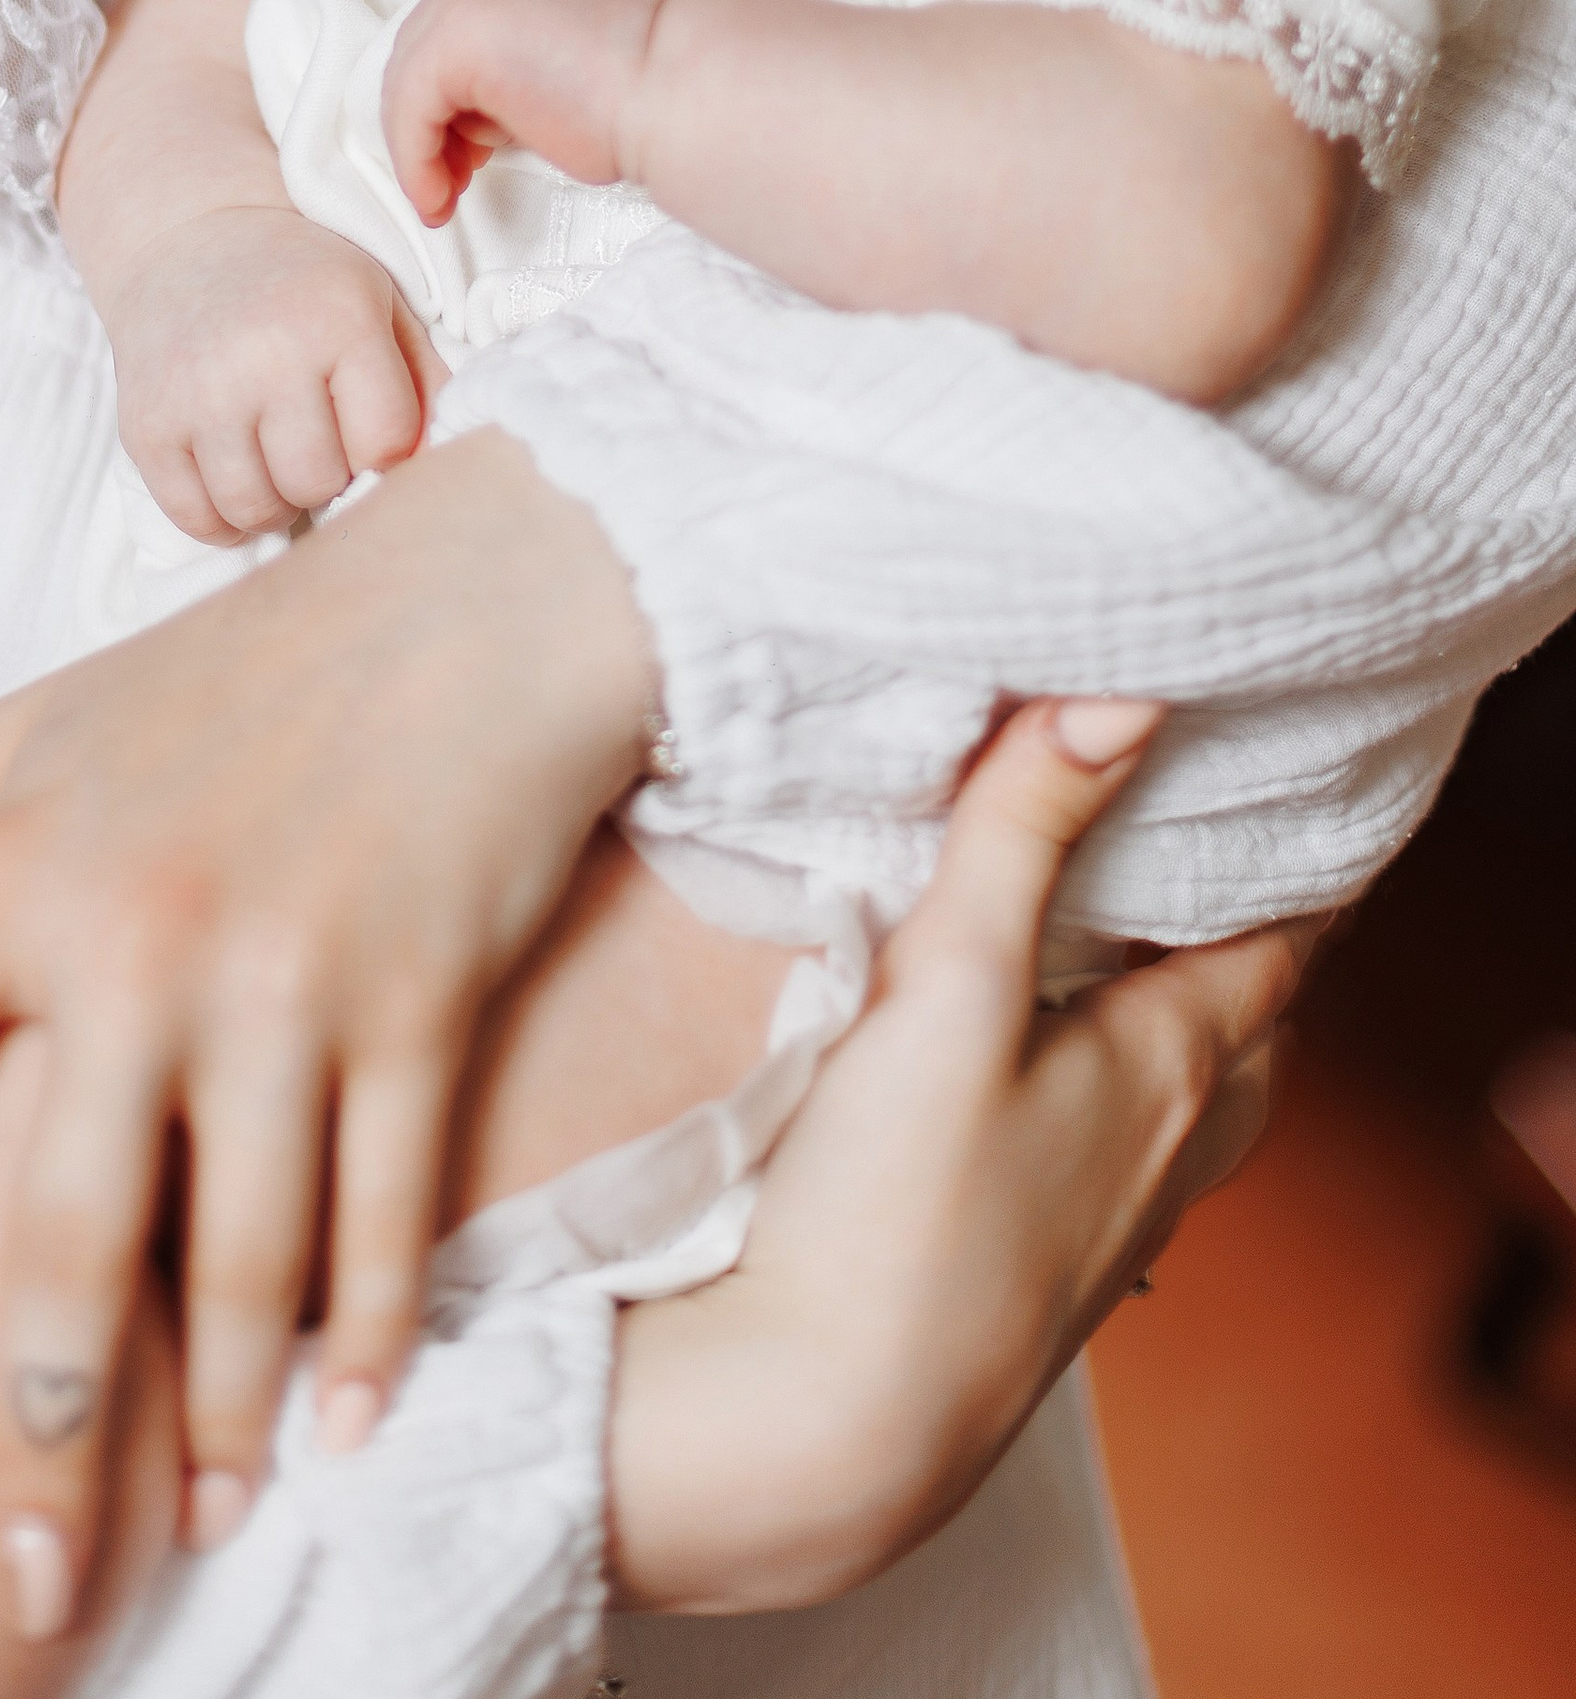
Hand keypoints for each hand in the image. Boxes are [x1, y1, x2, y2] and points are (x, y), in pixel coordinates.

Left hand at [0, 429, 657, 1640]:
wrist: (468, 600)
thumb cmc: (234, 673)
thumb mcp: (27, 736)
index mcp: (8, 873)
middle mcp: (130, 943)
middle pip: (60, 1250)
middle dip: (34, 1443)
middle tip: (15, 1584)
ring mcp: (281, 983)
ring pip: (241, 1268)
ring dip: (225, 1428)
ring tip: (205, 1529)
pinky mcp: (415, 1005)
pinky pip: (384, 1221)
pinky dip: (367, 1344)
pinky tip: (343, 1431)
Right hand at [106, 198, 434, 540]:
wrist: (187, 240)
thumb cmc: (301, 281)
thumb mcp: (377, 302)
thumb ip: (425, 378)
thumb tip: (453, 461)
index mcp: (338, 319)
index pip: (385, 446)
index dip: (382, 448)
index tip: (365, 423)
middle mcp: (265, 356)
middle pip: (318, 482)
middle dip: (327, 474)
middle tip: (316, 438)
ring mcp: (198, 394)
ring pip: (256, 510)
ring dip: (276, 500)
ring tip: (276, 456)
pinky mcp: (146, 426)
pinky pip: (196, 518)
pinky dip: (222, 518)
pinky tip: (235, 476)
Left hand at [384, 0, 667, 221]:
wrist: (688, 89)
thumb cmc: (655, 95)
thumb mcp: (574, 64)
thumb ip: (522, 67)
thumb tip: (478, 112)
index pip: (463, 27)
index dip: (454, 95)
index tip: (471, 152)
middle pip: (426, 47)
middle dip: (431, 120)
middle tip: (454, 179)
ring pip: (411, 77)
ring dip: (421, 144)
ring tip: (449, 193)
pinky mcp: (457, 36)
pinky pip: (409, 105)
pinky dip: (415, 159)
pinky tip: (439, 198)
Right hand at [605, 696, 1318, 1612]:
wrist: (824, 1429)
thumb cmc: (890, 1212)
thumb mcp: (950, 987)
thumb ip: (1020, 836)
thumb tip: (1119, 695)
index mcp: (1168, 1070)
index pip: (1281, 945)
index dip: (1299, 863)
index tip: (1295, 782)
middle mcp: (1162, 1150)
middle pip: (1251, 1026)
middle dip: (1253, 934)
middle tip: (1221, 840)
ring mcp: (1103, 1223)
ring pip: (1191, 1101)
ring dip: (1189, 1021)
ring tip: (1141, 947)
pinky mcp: (1034, 1268)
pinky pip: (1118, 1158)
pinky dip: (1118, 1093)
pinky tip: (1048, 1083)